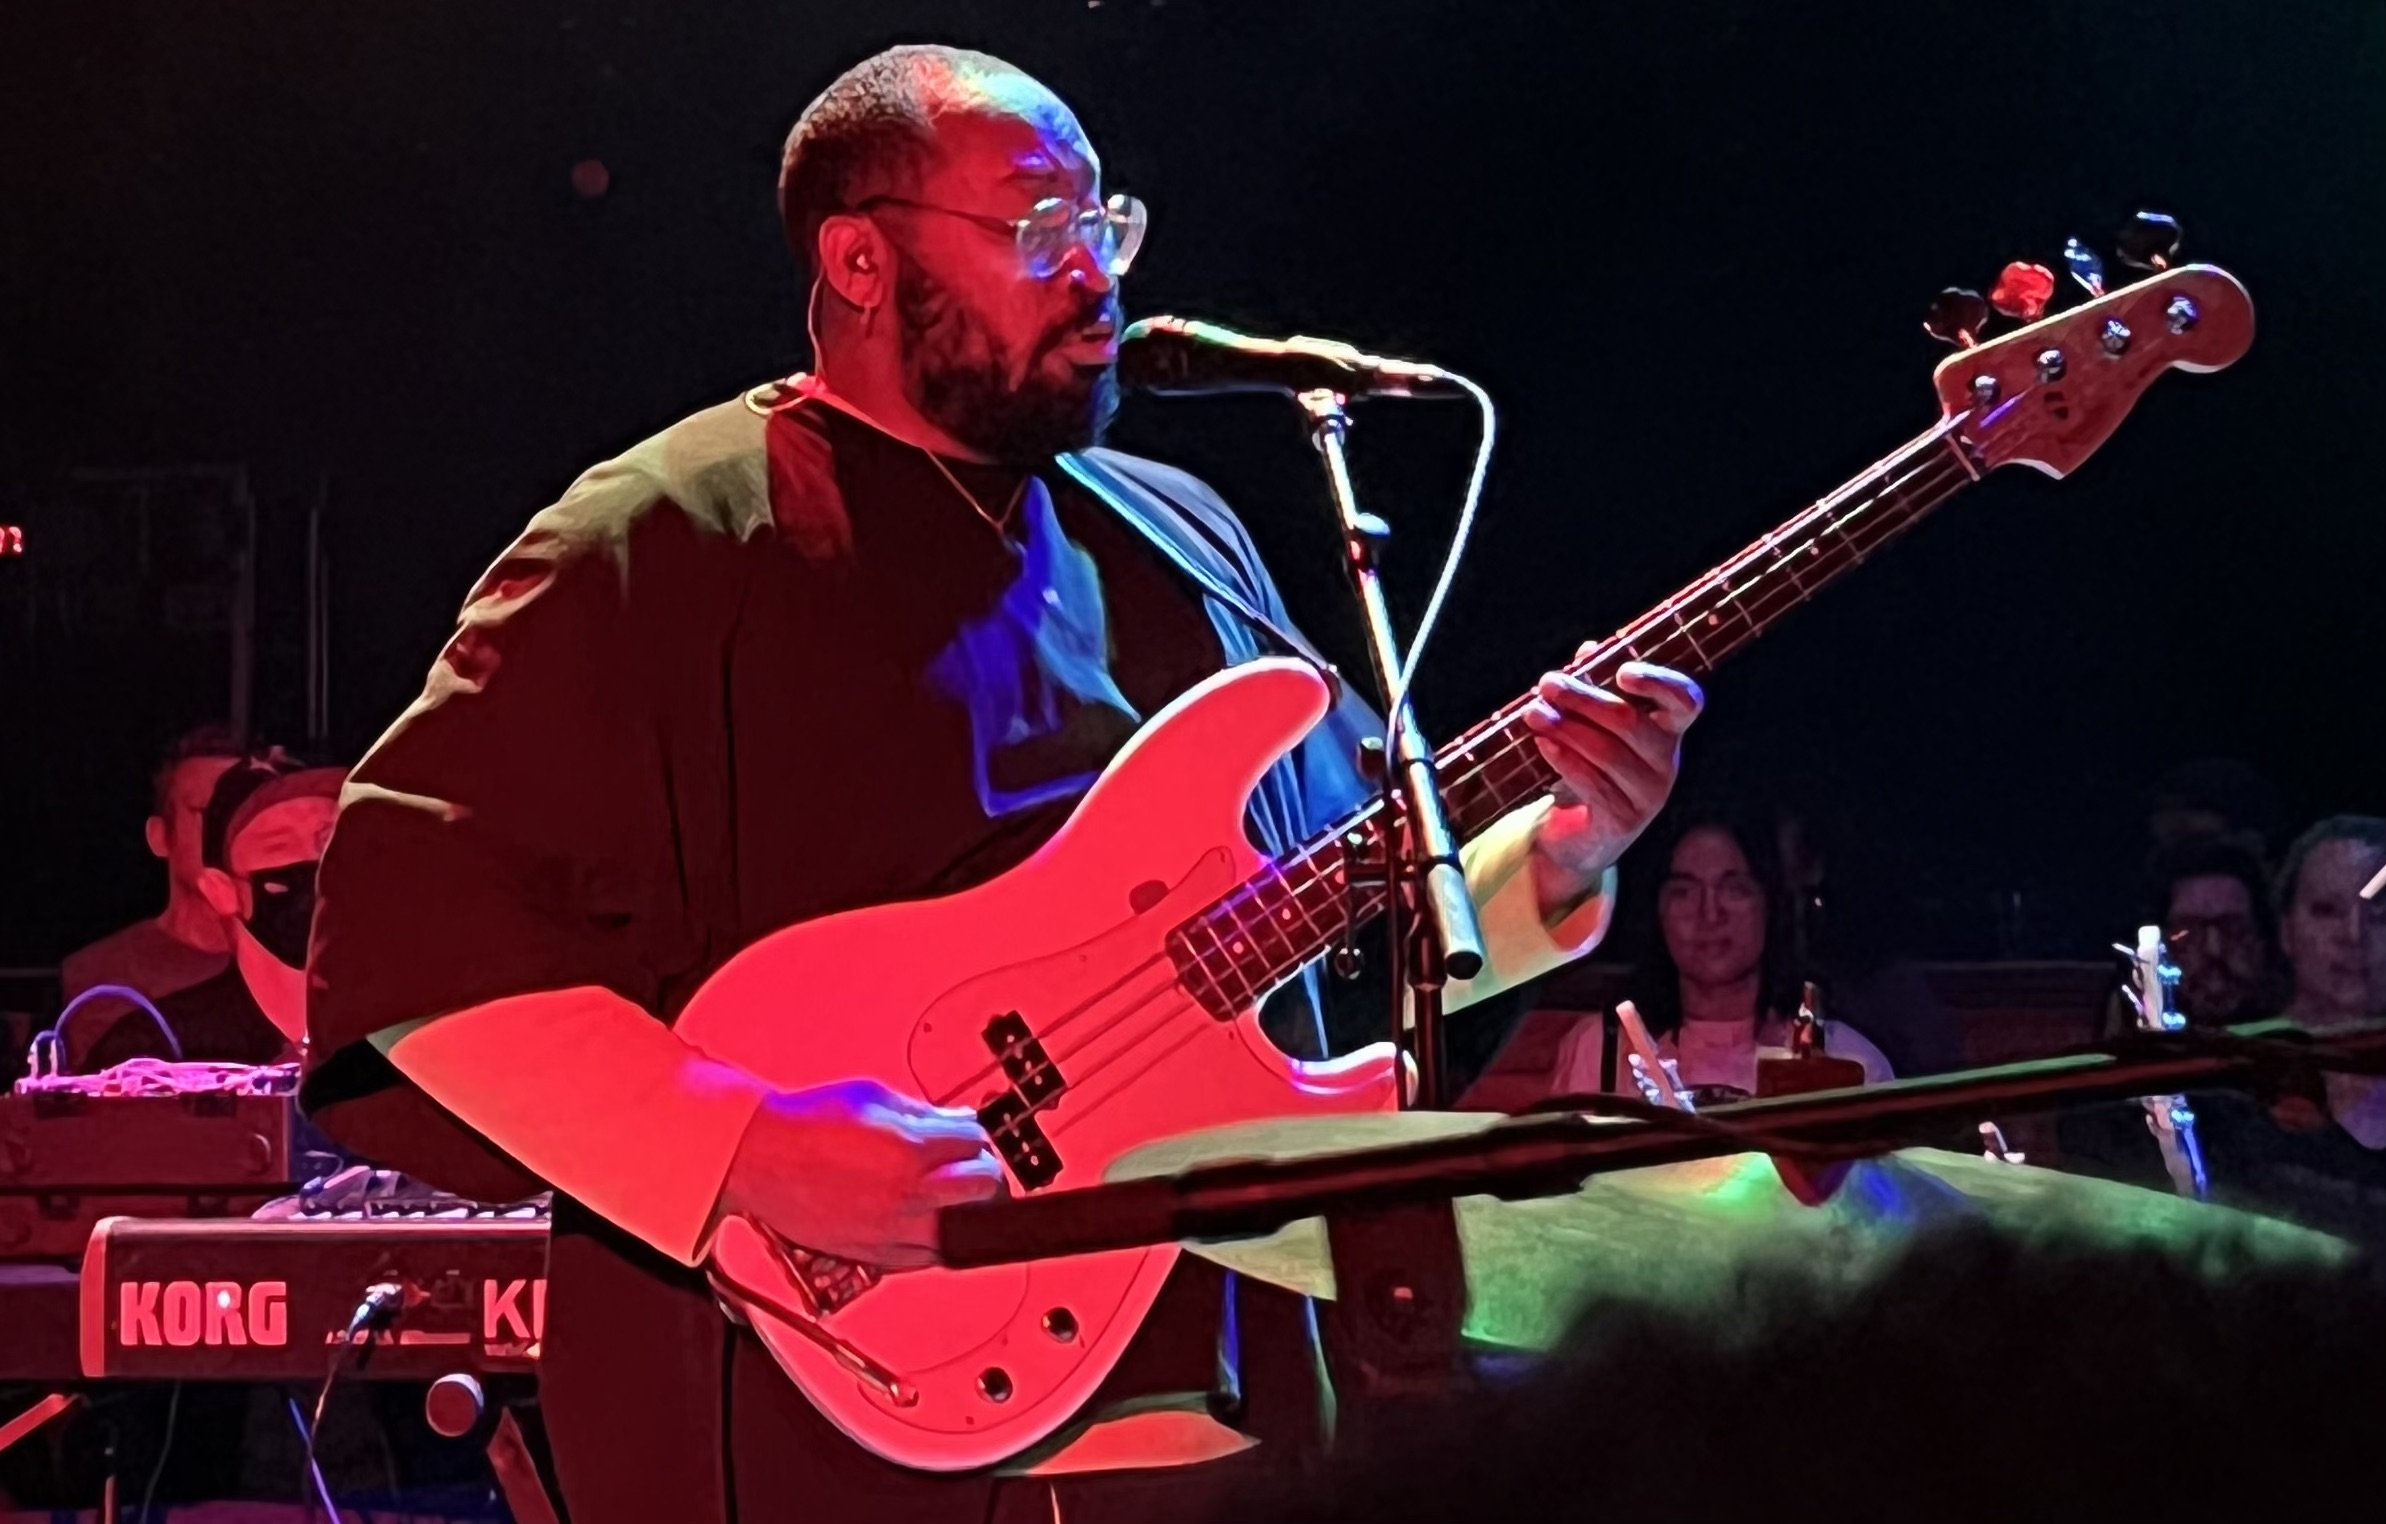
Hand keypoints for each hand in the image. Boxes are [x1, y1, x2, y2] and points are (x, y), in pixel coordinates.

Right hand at [719, 1078, 1004, 1268]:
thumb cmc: (805, 1125)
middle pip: (984, 1189)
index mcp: (909, 1148)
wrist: (760, 1159)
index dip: (975, 1135)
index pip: (976, 1142)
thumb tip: (953, 1120)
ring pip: (960, 1231)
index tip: (966, 1134)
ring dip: (964, 1212)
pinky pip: (925, 1257)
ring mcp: (892, 1230)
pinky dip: (933, 1239)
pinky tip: (925, 1221)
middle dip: (985, 1173)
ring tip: (952, 1197)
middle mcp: (906, 1194)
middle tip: (975, 1167)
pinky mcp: (874, 1254)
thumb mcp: (873, 1097)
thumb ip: (922, 1112)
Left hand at [1521, 654, 1704, 897]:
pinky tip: (1542, 744)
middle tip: (1547, 683)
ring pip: (1605, 751)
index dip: (1659, 682)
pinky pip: (1592, 783)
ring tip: (1533, 713)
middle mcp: (1666, 762)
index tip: (1622, 672)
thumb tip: (1588, 650)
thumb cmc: (1588, 766)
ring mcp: (1648, 795)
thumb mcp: (1591, 724)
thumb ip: (1594, 685)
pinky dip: (1564, 760)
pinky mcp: (1623, 821)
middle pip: (1629, 721)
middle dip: (1583, 698)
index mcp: (1667, 731)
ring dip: (1565, 727)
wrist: (1576, 835)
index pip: (1686, 700)